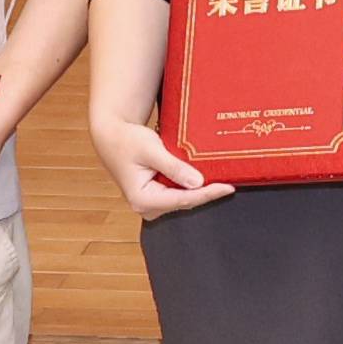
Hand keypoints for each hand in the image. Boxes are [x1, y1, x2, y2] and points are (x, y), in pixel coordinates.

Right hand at [92, 107, 230, 220]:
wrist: (111, 136)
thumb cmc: (127, 140)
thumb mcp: (151, 150)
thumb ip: (174, 167)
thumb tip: (198, 182)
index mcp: (143, 199)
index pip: (183, 199)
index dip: (208, 193)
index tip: (228, 187)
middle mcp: (146, 207)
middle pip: (185, 202)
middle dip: (206, 192)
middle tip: (230, 180)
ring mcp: (150, 204)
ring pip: (183, 199)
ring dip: (200, 189)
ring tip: (221, 177)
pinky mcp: (155, 197)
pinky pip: (178, 193)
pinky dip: (190, 185)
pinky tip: (205, 176)